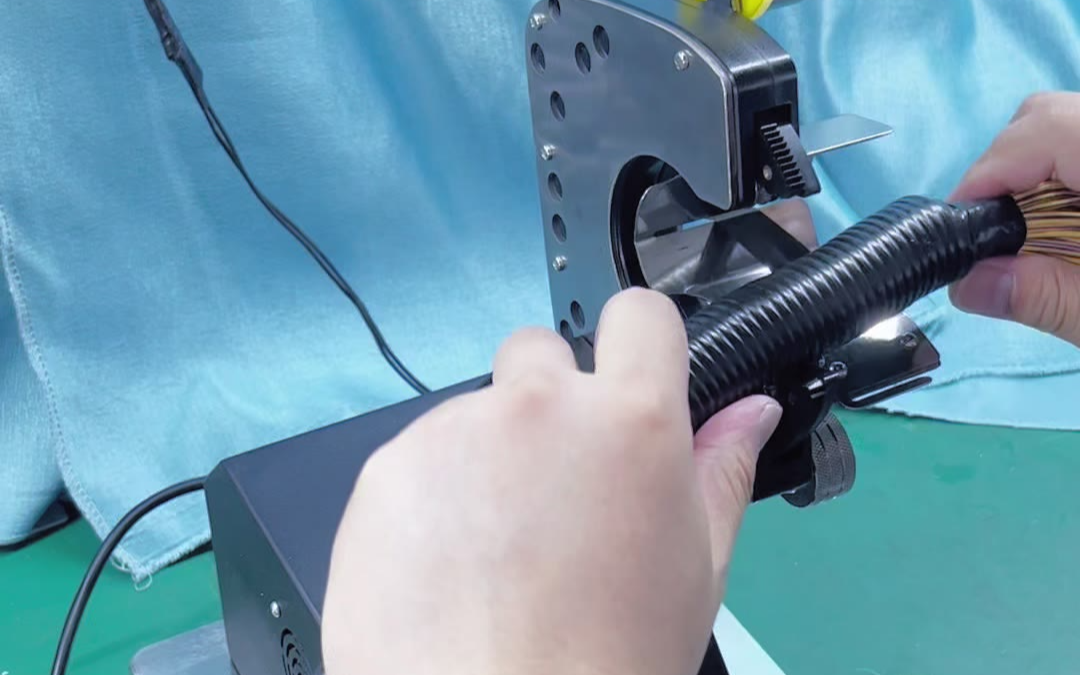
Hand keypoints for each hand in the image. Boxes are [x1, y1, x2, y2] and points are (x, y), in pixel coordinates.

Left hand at [321, 288, 781, 674]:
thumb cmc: (607, 660)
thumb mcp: (696, 570)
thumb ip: (722, 471)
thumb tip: (751, 412)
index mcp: (630, 422)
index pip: (640, 315)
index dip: (639, 343)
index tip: (629, 373)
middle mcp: (538, 408)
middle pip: (540, 353)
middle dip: (548, 401)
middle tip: (553, 486)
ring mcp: (453, 433)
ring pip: (474, 412)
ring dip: (486, 454)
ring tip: (497, 545)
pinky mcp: (385, 468)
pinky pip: (416, 456)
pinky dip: (430, 491)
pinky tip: (449, 559)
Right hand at [948, 92, 1079, 346]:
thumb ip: (1043, 296)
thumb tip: (969, 284)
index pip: (1042, 131)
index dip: (987, 176)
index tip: (960, 228)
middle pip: (1049, 117)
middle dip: (1008, 172)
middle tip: (998, 239)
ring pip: (1067, 129)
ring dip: (1040, 180)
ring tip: (1041, 242)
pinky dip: (1067, 184)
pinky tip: (1075, 232)